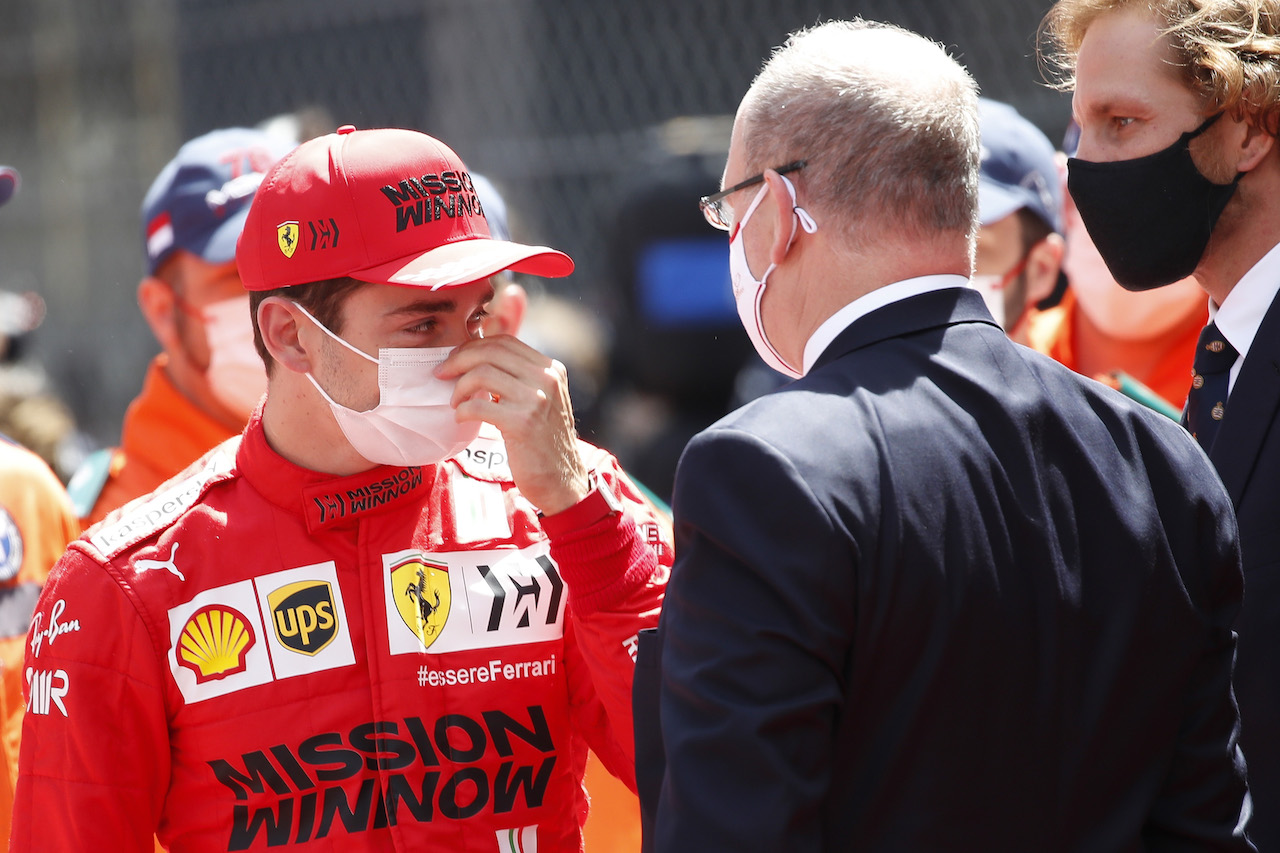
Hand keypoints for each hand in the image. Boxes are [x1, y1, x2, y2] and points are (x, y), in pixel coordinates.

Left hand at [437, 335, 588, 514]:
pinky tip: (461, 418)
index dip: (473, 346)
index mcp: (551, 369)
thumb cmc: (542, 441)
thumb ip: (519, 378)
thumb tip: (476, 357)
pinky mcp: (522, 422)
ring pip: (482, 374)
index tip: (454, 360)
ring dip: (459, 387)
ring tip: (455, 402)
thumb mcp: (540, 400)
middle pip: (491, 352)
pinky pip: (479, 405)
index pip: (504, 342)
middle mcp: (547, 379)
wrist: (561, 479)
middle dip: (458, 360)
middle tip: (441, 374)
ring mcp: (536, 399)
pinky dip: (462, 410)